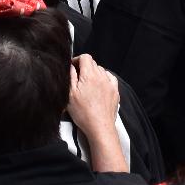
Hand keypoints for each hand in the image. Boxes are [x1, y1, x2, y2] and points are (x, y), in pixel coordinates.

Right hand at [68, 55, 127, 172]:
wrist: (99, 127)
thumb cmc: (83, 113)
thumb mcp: (70, 94)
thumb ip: (70, 77)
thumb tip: (70, 66)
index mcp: (90, 75)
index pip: (85, 57)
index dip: (77, 60)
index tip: (72, 67)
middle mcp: (101, 76)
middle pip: (93, 64)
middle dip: (84, 67)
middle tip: (77, 78)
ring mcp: (110, 84)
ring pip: (101, 71)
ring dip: (94, 74)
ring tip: (87, 85)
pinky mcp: (115, 91)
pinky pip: (110, 78)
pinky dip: (104, 79)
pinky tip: (99, 86)